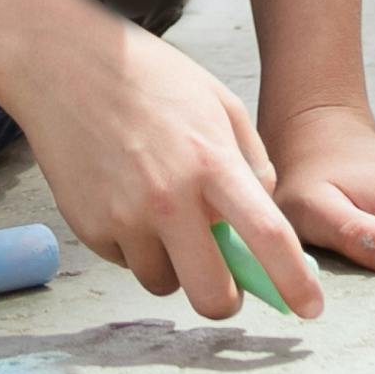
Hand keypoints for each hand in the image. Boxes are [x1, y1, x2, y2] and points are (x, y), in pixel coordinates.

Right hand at [7, 7, 327, 320]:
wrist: (63, 65)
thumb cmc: (150, 79)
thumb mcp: (219, 103)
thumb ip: (251, 162)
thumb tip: (263, 216)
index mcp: (212, 162)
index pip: (266, 235)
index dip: (293, 281)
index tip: (310, 308)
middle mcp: (169, 198)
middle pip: (211, 294)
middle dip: (226, 301)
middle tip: (227, 285)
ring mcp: (125, 217)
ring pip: (165, 284)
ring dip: (175, 267)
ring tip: (164, 215)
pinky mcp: (90, 228)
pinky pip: (127, 262)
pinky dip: (136, 246)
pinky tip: (127, 198)